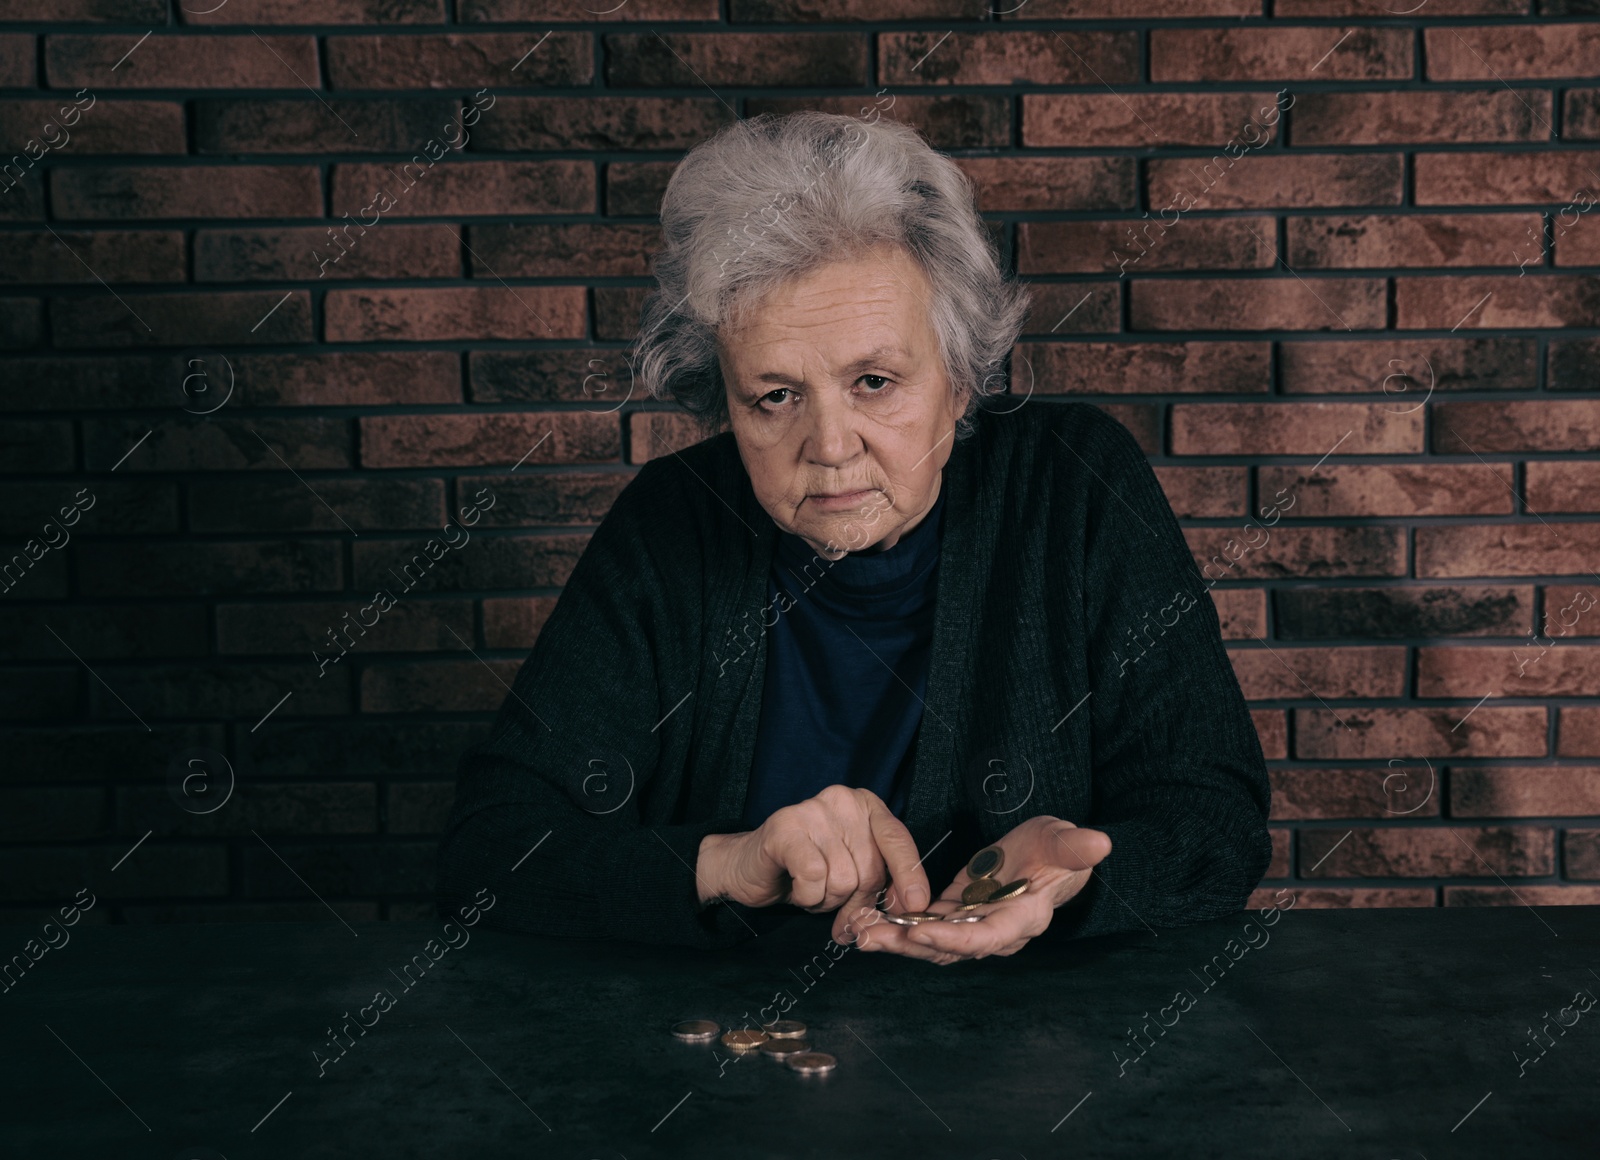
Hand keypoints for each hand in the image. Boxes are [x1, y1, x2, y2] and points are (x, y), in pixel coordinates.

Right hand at [694, 786, 931, 932]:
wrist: (749, 868)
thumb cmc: (806, 870)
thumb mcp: (852, 874)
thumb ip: (880, 886)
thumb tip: (909, 910)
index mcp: (865, 805)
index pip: (898, 840)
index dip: (910, 875)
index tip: (916, 905)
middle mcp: (842, 800)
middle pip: (870, 869)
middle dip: (854, 899)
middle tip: (830, 898)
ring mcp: (812, 810)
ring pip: (843, 879)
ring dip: (826, 899)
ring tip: (810, 886)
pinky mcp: (785, 827)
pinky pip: (814, 878)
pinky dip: (807, 896)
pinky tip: (795, 886)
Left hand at [852, 816, 1110, 965]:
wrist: (1047, 856)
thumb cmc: (1058, 849)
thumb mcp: (1065, 841)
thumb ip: (1076, 847)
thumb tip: (1100, 842)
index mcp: (1022, 918)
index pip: (987, 938)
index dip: (953, 939)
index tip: (919, 931)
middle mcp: (995, 932)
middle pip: (949, 949)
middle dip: (907, 945)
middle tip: (868, 937)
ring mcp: (973, 926)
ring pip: (930, 943)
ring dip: (895, 940)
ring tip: (857, 933)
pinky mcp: (956, 914)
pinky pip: (924, 926)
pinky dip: (897, 925)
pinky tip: (867, 918)